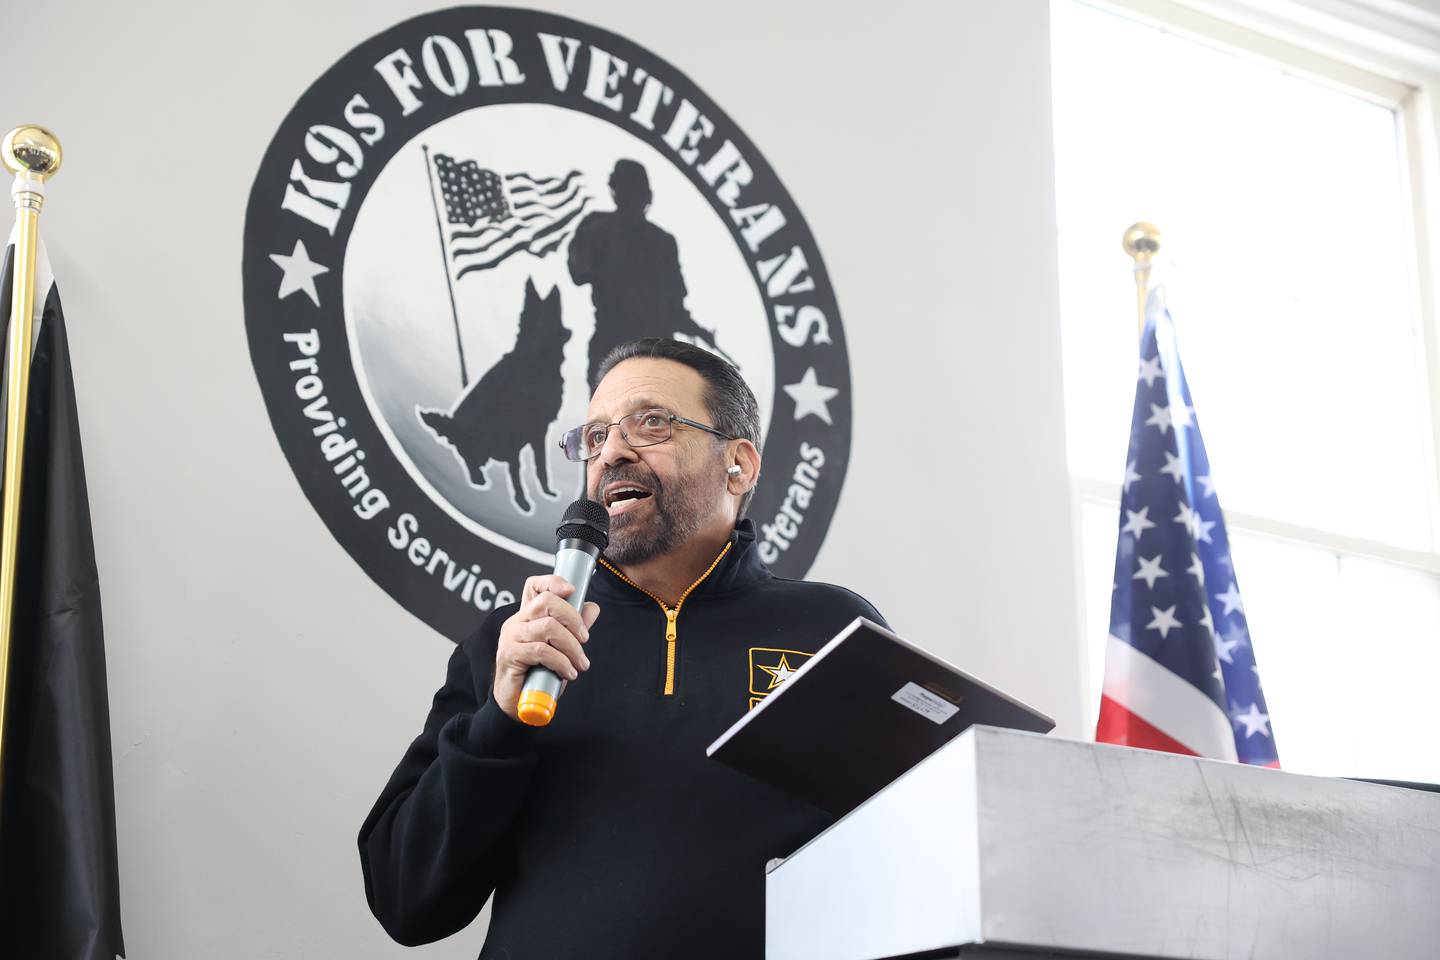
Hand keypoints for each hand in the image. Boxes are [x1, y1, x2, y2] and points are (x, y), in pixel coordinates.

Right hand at [492, 575, 600, 719]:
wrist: (518, 706)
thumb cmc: (539, 675)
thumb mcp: (562, 649)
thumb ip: (575, 628)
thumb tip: (592, 608)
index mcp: (528, 616)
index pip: (534, 585)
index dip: (553, 582)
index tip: (572, 590)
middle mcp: (516, 622)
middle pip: (546, 602)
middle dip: (573, 619)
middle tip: (584, 639)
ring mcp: (510, 637)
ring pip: (547, 628)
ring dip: (571, 647)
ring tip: (579, 663)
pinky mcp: (509, 655)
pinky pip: (541, 651)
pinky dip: (561, 661)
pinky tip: (568, 673)